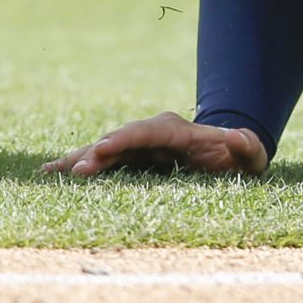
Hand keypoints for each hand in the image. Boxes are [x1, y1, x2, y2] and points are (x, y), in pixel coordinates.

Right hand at [41, 112, 269, 178]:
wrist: (229, 158)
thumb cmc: (240, 159)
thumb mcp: (251, 156)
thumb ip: (248, 147)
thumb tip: (237, 137)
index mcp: (177, 130)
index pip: (147, 133)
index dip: (124, 140)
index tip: (103, 150)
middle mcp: (152, 134)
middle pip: (120, 141)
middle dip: (97, 154)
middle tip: (76, 171)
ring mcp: (139, 146)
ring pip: (104, 150)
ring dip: (80, 160)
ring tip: (51, 171)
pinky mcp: (130, 159)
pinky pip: (101, 161)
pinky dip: (77, 164)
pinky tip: (50, 172)